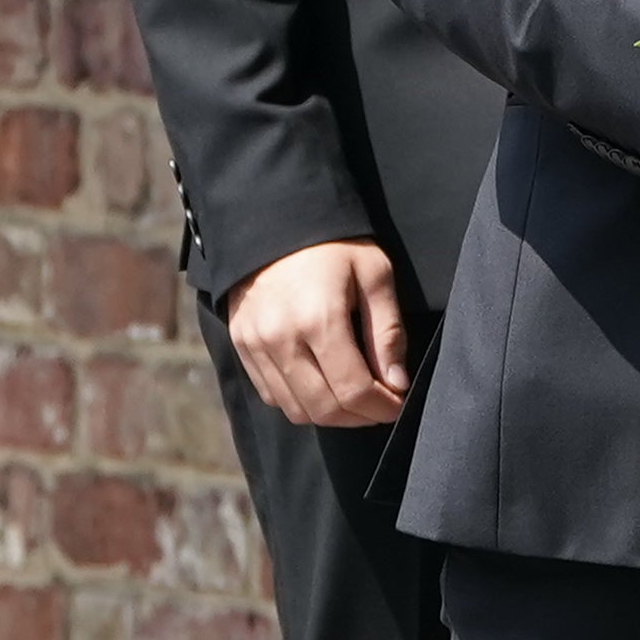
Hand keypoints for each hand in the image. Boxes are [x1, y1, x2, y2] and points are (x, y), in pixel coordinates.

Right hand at [226, 237, 414, 428]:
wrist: (275, 222)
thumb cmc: (334, 246)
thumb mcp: (374, 275)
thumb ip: (387, 332)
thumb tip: (396, 384)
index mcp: (318, 319)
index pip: (353, 390)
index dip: (382, 407)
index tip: (398, 403)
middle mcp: (281, 338)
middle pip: (325, 408)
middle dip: (360, 417)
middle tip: (381, 406)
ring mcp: (256, 345)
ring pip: (297, 410)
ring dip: (332, 415)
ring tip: (354, 399)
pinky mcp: (241, 346)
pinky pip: (272, 396)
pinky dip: (301, 402)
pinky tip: (322, 386)